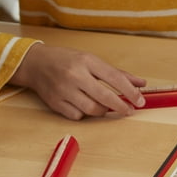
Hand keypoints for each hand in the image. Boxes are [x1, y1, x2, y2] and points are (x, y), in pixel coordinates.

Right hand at [10, 43, 146, 119]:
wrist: (35, 63)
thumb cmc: (67, 60)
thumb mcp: (92, 60)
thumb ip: (117, 73)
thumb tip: (141, 84)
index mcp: (87, 61)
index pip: (114, 78)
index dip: (130, 91)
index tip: (140, 100)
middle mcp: (75, 75)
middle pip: (104, 97)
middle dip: (121, 106)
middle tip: (130, 110)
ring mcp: (63, 90)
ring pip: (91, 109)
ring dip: (104, 111)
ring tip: (107, 107)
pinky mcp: (55, 103)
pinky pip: (77, 116)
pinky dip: (85, 114)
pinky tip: (86, 107)